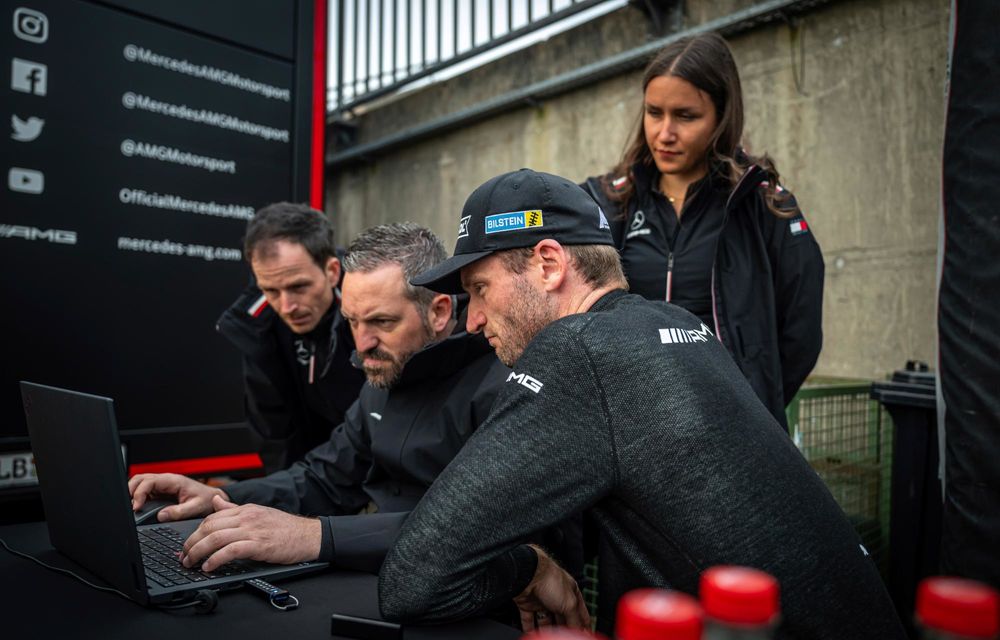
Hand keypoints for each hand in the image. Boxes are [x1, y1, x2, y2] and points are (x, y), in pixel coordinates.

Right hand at [128, 473, 227, 521]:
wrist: (212, 500)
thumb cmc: (206, 500)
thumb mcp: (195, 507)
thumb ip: (179, 512)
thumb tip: (161, 516)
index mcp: (173, 481)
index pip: (149, 481)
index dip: (139, 493)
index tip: (137, 507)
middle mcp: (165, 481)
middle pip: (140, 479)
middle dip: (131, 491)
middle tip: (131, 507)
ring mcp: (162, 486)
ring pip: (140, 484)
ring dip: (132, 493)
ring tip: (132, 508)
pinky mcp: (160, 493)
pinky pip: (144, 492)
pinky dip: (137, 498)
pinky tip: (138, 508)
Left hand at [181, 495, 321, 571]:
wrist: (309, 535)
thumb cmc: (286, 528)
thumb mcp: (259, 513)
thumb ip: (235, 509)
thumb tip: (216, 501)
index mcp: (245, 510)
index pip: (212, 518)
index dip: (195, 532)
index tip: (188, 545)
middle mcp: (247, 517)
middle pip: (209, 527)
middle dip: (191, 543)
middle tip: (184, 557)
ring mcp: (252, 530)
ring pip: (216, 538)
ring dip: (198, 552)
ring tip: (191, 564)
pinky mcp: (259, 545)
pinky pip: (230, 551)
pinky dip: (215, 560)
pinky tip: (209, 567)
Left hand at [513, 545, 590, 630]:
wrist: (527, 574)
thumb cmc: (550, 580)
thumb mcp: (570, 603)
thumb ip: (575, 620)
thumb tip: (579, 631)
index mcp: (570, 591)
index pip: (580, 611)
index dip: (584, 624)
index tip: (586, 635)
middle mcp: (556, 595)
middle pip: (562, 617)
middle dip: (564, 629)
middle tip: (564, 637)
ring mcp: (541, 599)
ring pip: (545, 620)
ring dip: (547, 630)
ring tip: (550, 638)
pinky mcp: (527, 604)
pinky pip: (529, 620)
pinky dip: (530, 628)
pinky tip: (533, 634)